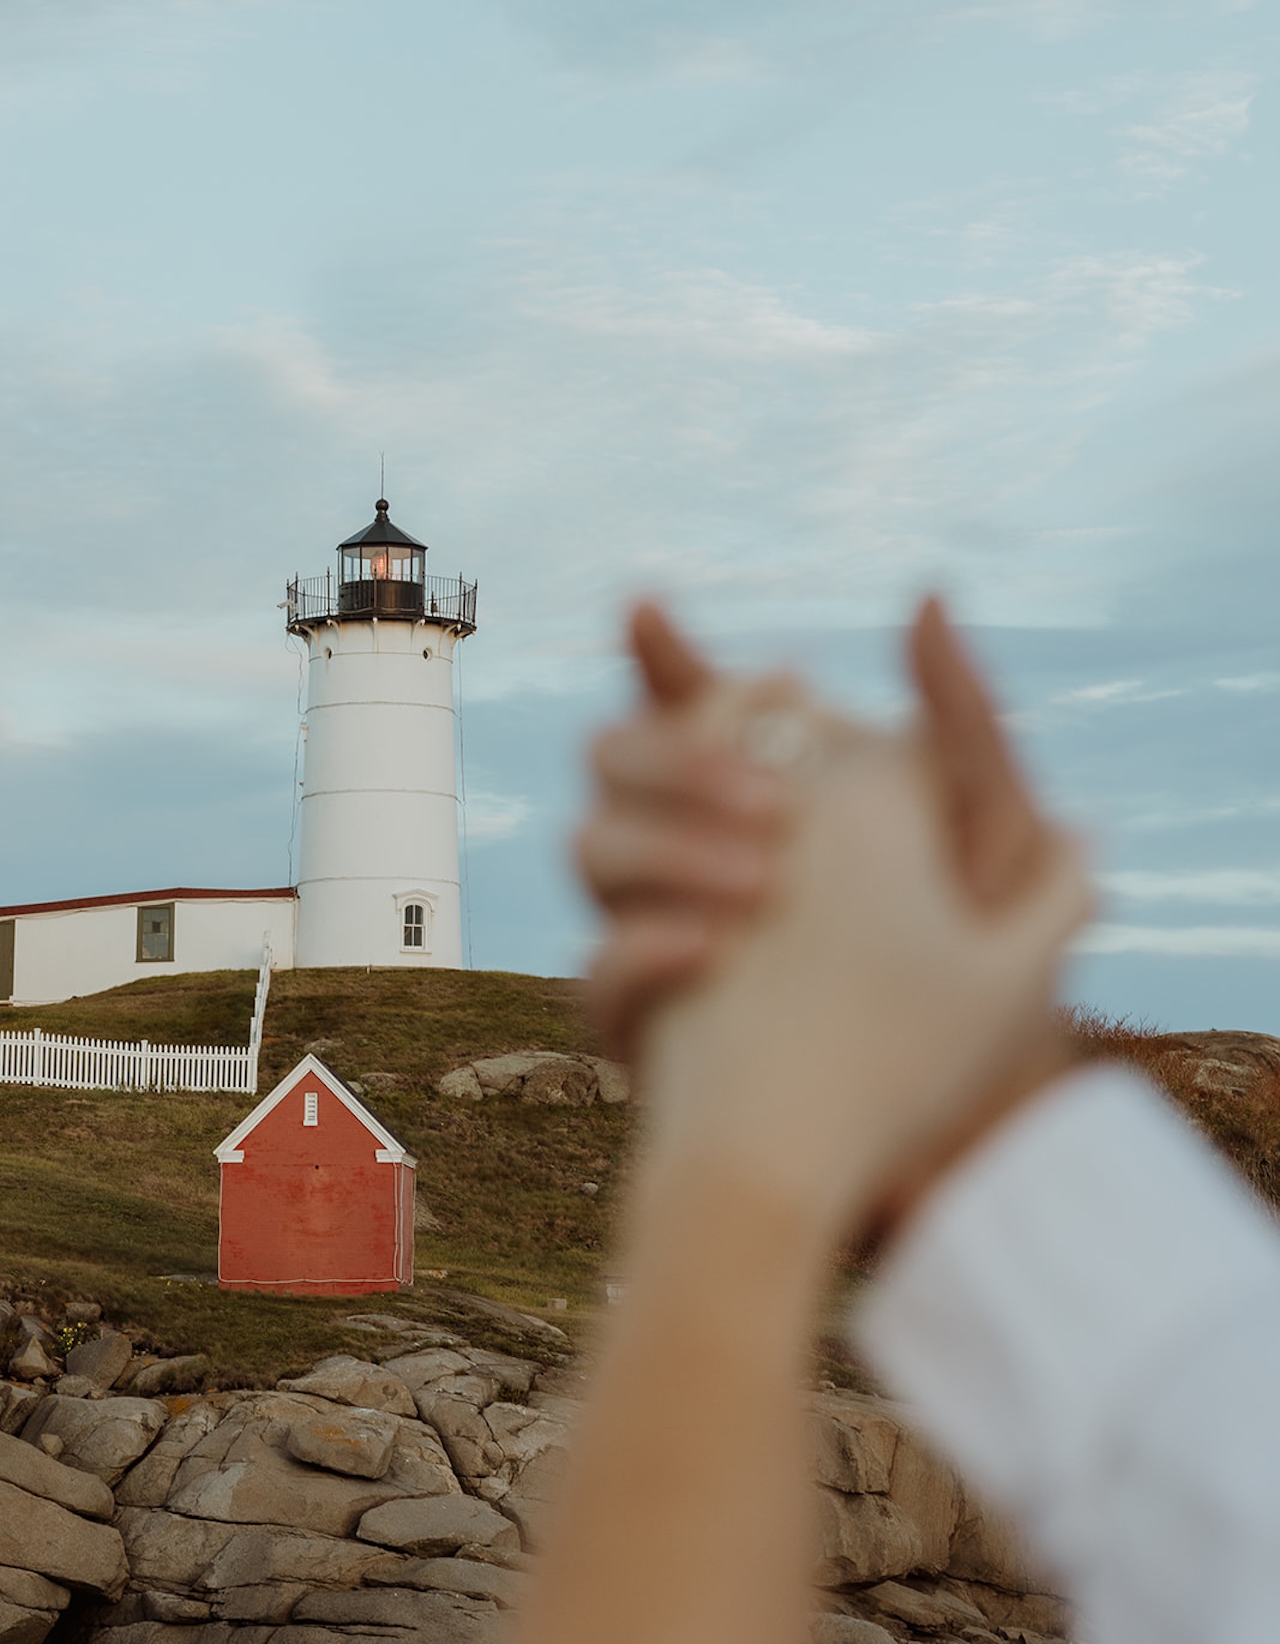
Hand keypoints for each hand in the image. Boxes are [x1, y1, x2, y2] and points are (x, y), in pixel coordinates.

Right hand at [579, 596, 1061, 1049]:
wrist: (966, 1119)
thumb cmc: (987, 960)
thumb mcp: (993, 834)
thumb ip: (959, 721)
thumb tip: (922, 597)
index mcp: (765, 787)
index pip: (688, 700)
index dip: (660, 653)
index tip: (649, 609)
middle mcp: (692, 844)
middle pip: (614, 758)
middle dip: (673, 756)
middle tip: (775, 795)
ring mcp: (656, 926)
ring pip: (590, 848)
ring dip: (660, 847)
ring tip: (767, 883)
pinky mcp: (644, 1019)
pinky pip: (597, 975)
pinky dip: (640, 955)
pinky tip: (714, 953)